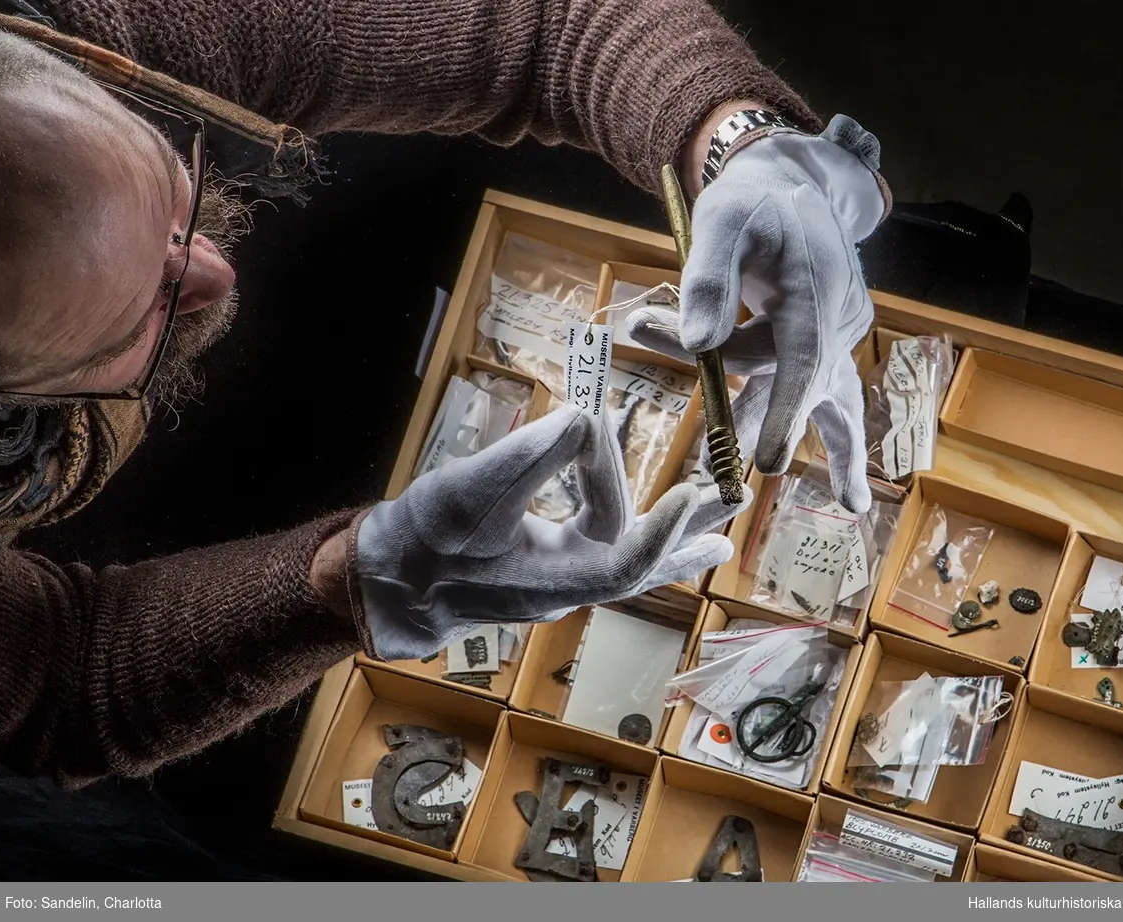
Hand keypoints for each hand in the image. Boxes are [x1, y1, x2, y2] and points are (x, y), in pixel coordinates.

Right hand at [346, 406, 751, 660]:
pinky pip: (598, 534)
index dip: (661, 528)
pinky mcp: (546, 557)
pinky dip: (622, 507)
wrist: (388, 579)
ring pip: (626, 547)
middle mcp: (566, 584)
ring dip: (668, 523)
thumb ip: (530, 455)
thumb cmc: (421, 542)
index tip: (692, 491)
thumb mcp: (471, 491)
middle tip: (734, 501)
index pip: (622, 558)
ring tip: (716, 514)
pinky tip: (640, 492)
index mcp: (552, 580)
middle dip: (688, 528)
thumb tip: (587, 419)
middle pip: (643, 558)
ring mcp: (558, 573)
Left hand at [630, 115, 886, 512]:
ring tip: (851, 504)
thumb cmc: (749, 201)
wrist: (792, 183)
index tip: (770, 458)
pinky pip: (815, 380)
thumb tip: (698, 345)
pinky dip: (818, 420)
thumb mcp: (719, 222)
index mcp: (812, 285)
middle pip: (816, 381)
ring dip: (839, 447)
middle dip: (790, 427)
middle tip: (764, 475)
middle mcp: (836, 314)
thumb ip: (707, 279)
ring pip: (828, 390)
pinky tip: (846, 484)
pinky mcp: (829, 336)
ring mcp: (839, 327)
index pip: (803, 357)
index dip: (788, 410)